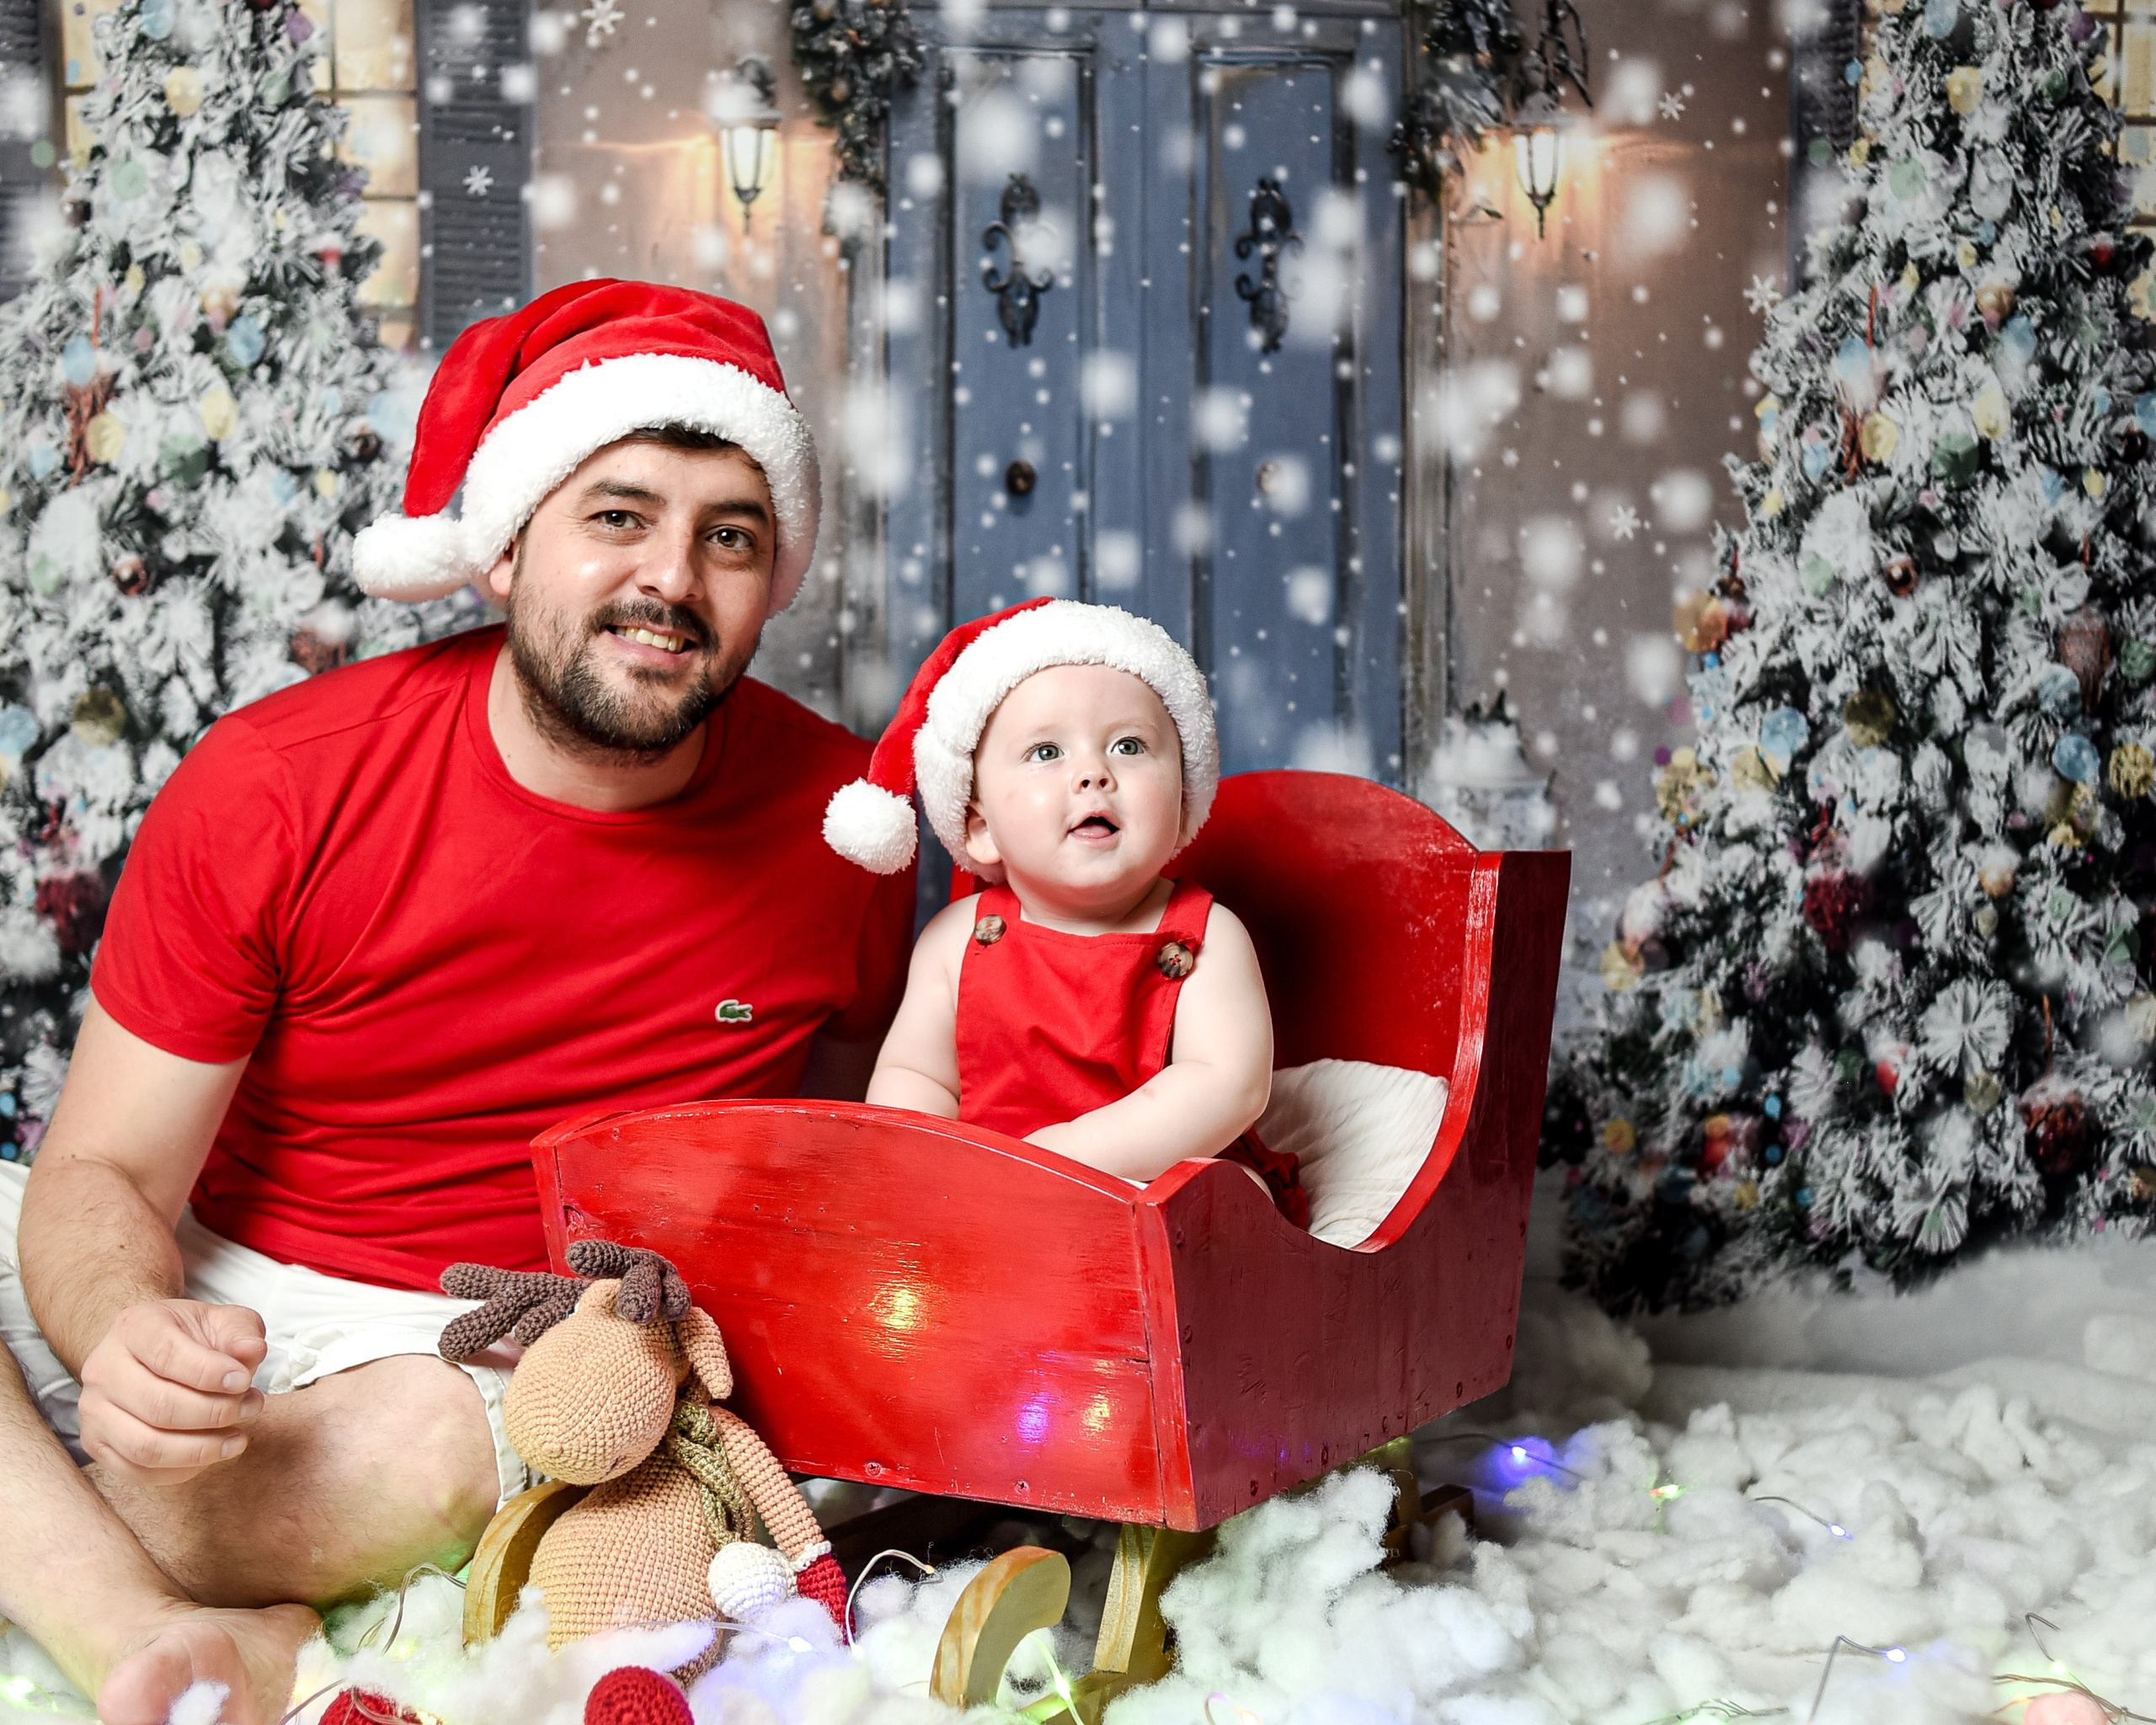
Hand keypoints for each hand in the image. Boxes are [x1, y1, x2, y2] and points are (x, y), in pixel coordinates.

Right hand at [76, 1300, 267, 1483]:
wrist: (154, 1353)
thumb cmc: (193, 1338)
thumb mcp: (223, 1321)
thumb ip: (240, 1332)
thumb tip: (251, 1351)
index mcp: (134, 1327)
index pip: (167, 1354)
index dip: (209, 1373)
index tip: (244, 1381)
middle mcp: (103, 1370)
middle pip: (159, 1406)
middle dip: (214, 1413)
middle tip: (251, 1408)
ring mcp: (94, 1410)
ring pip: (145, 1446)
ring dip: (200, 1449)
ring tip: (237, 1437)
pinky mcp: (96, 1444)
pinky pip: (136, 1471)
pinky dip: (180, 1470)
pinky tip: (212, 1454)